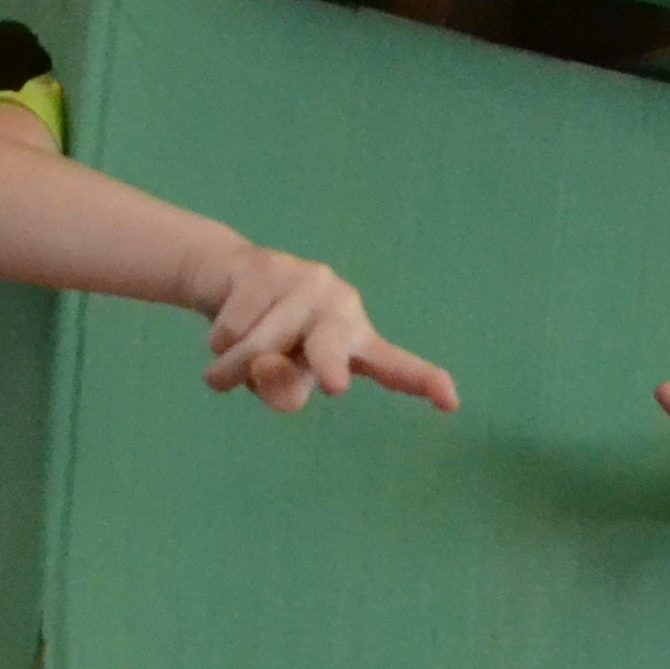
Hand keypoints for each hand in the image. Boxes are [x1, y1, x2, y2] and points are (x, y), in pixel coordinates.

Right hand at [187, 241, 457, 413]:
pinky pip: (232, 327)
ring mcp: (306, 281)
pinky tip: (223, 330)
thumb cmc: (267, 341)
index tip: (451, 402)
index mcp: (356, 340)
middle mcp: (341, 306)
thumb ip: (281, 385)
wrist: (228, 280)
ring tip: (220, 374)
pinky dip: (218, 343)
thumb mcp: (278, 378)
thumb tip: (266, 363)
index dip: (421, 383)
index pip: (393, 366)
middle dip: (331, 364)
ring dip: (229, 371)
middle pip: (333, 346)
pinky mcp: (267, 266)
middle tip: (335, 386)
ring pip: (259, 346)